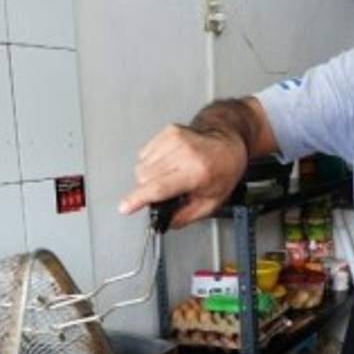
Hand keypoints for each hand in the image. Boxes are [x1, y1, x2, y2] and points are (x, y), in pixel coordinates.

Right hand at [119, 124, 246, 227]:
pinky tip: (168, 163)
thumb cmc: (224, 170)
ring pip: (141, 166)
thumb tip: (165, 222)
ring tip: (169, 175)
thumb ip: (185, 216)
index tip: (125, 207)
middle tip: (164, 191)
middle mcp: (185, 153)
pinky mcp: (168, 131)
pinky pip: (144, 153)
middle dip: (147, 190)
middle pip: (145, 177)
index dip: (139, 199)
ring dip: (149, 176)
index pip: (159, 187)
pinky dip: (151, 162)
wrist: (228, 142)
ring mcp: (175, 139)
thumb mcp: (211, 202)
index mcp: (197, 172)